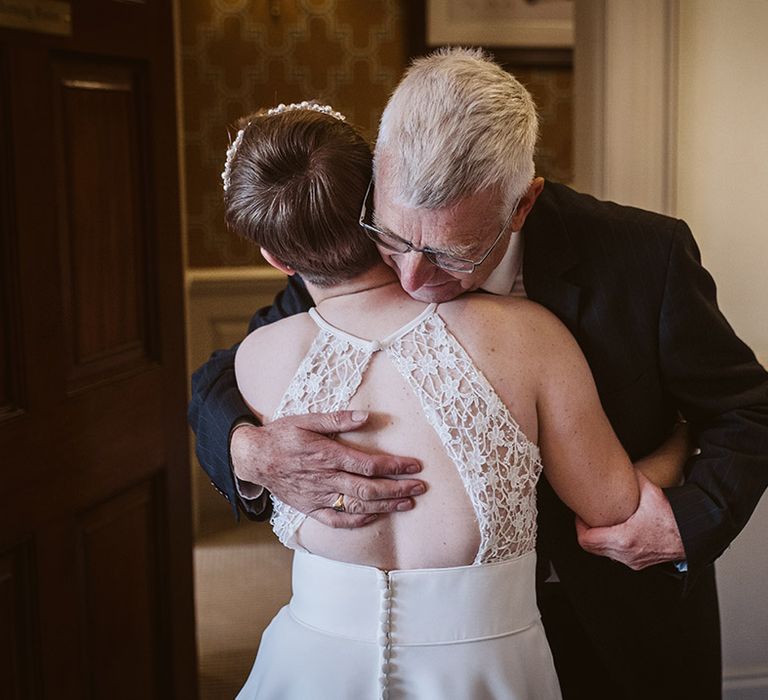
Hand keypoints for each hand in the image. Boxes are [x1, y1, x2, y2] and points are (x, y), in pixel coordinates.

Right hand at [231, 410, 424, 527]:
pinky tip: (375, 517)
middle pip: (369, 489)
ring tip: (407, 503)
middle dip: (398, 489)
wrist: (253, 457)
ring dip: (385, 506)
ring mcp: (319, 497)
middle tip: (420, 487)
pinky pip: (337, 520)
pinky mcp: (311, 508)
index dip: (394, 466)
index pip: (369, 465)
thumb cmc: (281, 435)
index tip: (414, 466)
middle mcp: (326, 479)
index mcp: (328, 455)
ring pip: (358, 507)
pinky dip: (358, 521)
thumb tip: (365, 416)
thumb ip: (337, 419)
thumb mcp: (307, 419)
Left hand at [575, 472, 684, 569]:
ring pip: (603, 553)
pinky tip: (616, 531)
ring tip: (601, 522)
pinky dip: (611, 545)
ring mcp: (632, 561)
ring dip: (599, 539)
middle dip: (587, 531)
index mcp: (624, 539)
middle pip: (591, 548)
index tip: (582, 514)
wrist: (692, 535)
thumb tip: (617, 462)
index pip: (586, 539)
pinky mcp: (638, 563)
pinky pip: (616, 556)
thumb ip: (631, 478)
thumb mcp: (650, 492)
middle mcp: (626, 554)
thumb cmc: (674, 516)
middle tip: (588, 517)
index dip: (580, 525)